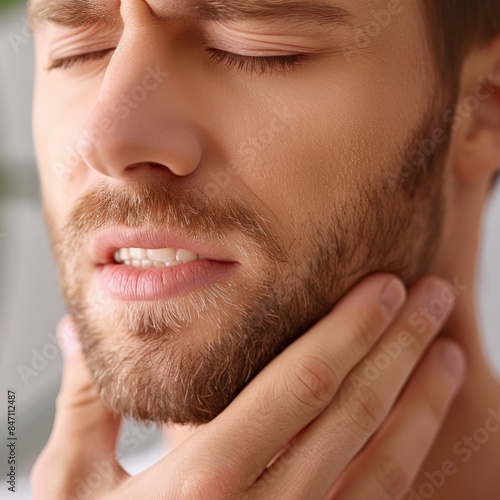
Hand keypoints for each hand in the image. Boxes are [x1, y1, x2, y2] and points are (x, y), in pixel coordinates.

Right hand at [31, 274, 465, 498]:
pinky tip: (424, 424)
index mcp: (204, 484)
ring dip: (421, 402)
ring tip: (448, 350)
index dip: (349, 330)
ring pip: (382, 466)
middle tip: (431, 296)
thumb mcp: (70, 488)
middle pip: (352, 413)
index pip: (302, 384)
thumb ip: (87, 401)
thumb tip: (83, 331)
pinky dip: (409, 462)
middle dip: (398, 348)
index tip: (382, 286)